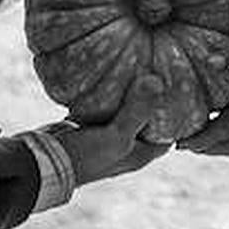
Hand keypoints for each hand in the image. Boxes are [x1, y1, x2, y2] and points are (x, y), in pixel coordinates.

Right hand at [54, 76, 172, 184]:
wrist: (43, 163)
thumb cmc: (85, 156)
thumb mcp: (116, 135)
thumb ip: (137, 110)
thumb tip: (157, 80)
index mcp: (140, 154)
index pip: (170, 133)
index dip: (180, 114)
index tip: (184, 88)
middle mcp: (126, 146)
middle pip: (148, 119)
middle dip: (155, 99)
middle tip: (163, 70)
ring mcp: (107, 136)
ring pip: (126, 111)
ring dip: (132, 94)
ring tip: (141, 65)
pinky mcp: (88, 126)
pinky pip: (105, 106)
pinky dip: (109, 93)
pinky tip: (111, 70)